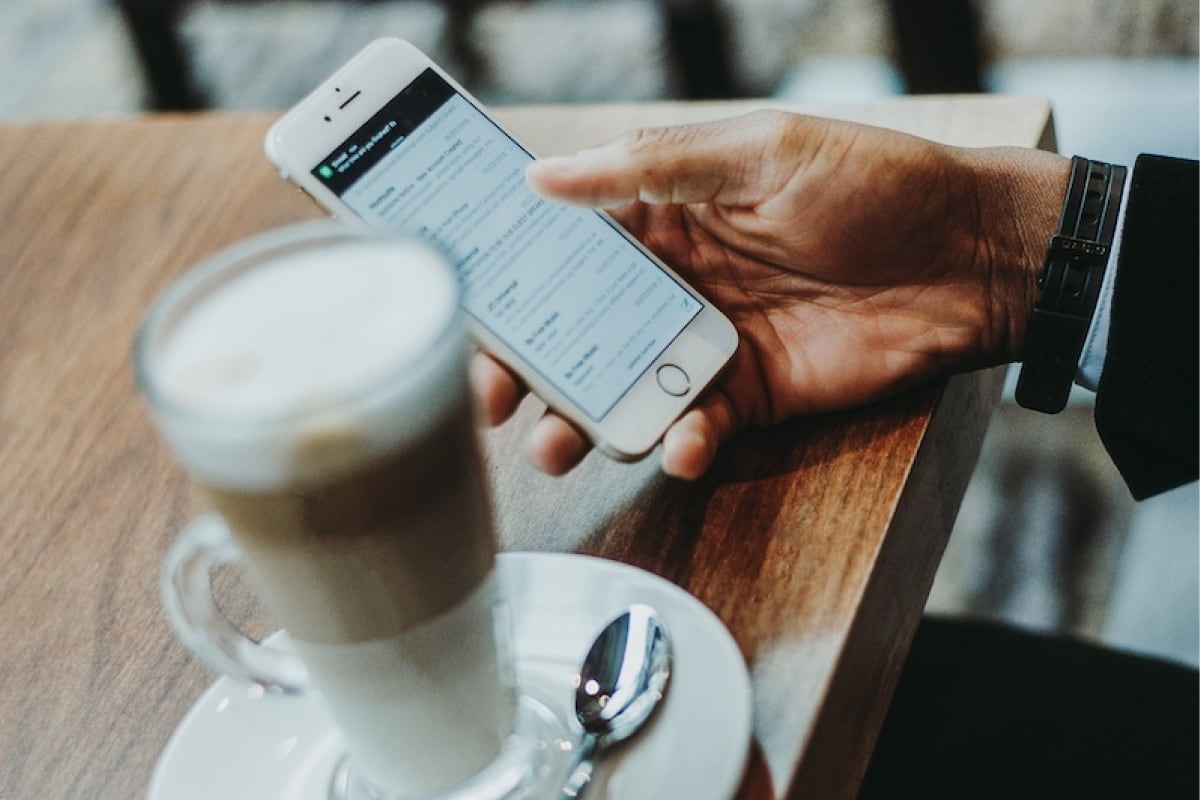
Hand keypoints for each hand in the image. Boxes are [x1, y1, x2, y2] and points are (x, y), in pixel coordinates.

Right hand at [476, 110, 1068, 477]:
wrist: (968, 260)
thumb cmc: (872, 184)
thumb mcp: (759, 152)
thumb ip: (651, 166)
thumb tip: (543, 175)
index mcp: (663, 217)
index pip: (565, 250)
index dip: (512, 280)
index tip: (466, 308)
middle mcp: (673, 284)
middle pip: (577, 332)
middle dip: (527, 369)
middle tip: (491, 400)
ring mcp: (707, 345)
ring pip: (620, 392)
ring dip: (582, 422)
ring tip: (554, 447)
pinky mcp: (749, 396)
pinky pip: (694, 429)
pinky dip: (680, 445)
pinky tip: (682, 444)